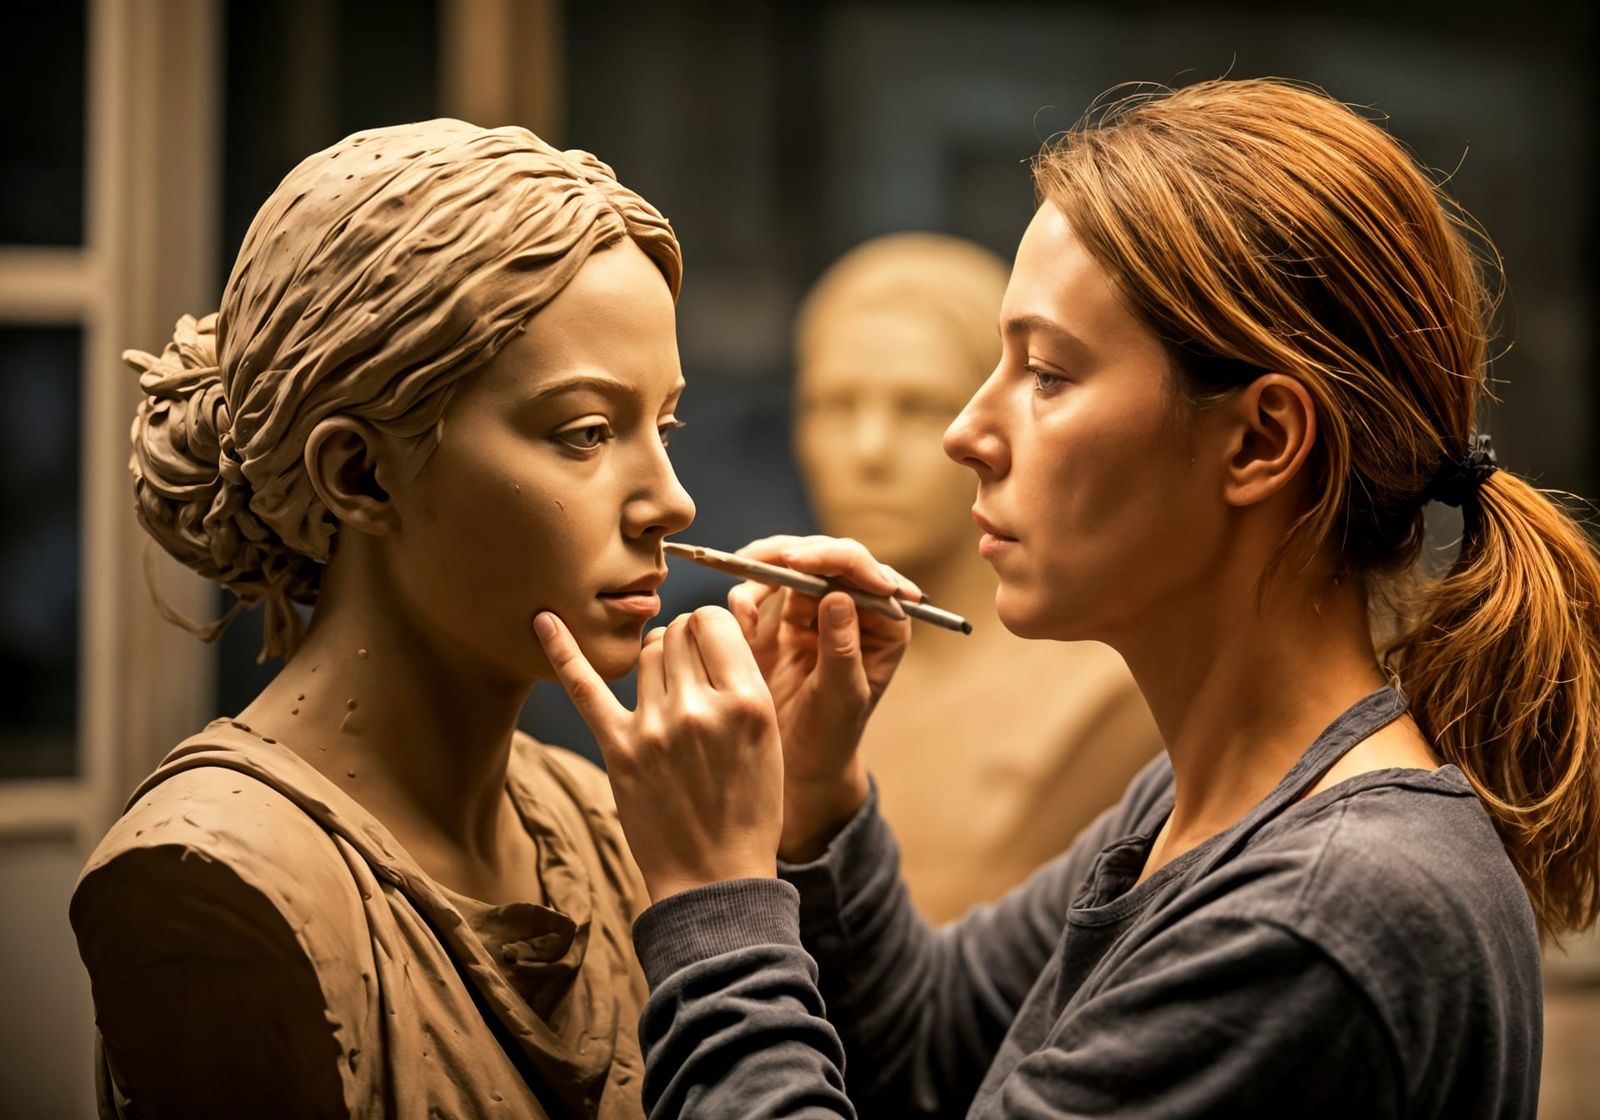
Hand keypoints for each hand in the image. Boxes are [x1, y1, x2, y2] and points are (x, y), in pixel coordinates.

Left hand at [534, 606, 784, 901]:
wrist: (716, 878)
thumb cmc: (749, 807)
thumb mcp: (769, 736)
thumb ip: (741, 681)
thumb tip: (701, 633)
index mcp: (747, 701)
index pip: (713, 619)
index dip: (709, 627)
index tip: (710, 647)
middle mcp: (699, 708)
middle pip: (676, 632)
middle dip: (683, 643)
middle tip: (690, 676)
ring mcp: (655, 728)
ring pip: (645, 653)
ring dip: (654, 660)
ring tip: (667, 693)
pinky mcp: (619, 750)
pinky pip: (585, 689)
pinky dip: (562, 651)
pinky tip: (543, 621)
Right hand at [726, 535, 916, 860]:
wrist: (796, 762)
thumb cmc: (831, 736)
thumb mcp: (841, 699)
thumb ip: (841, 649)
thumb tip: (838, 596)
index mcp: (887, 623)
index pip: (868, 574)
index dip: (837, 559)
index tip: (800, 563)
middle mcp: (856, 607)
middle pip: (829, 558)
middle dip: (792, 554)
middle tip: (760, 562)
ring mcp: (818, 609)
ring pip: (793, 563)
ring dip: (764, 567)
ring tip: (743, 593)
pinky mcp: (783, 618)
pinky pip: (764, 588)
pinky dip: (747, 593)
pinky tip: (742, 619)